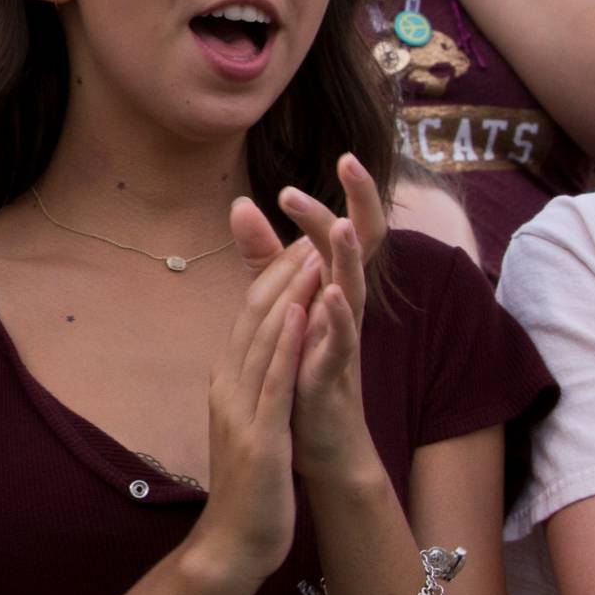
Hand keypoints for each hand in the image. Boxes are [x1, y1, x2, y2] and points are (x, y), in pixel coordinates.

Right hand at [189, 206, 319, 588]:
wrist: (233, 544)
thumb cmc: (249, 490)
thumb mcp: (249, 426)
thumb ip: (253, 388)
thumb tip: (261, 357)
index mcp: (228, 384)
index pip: (249, 318)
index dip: (274, 277)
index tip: (301, 243)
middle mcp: (228, 387)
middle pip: (252, 316)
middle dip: (283, 271)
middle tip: (310, 229)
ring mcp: (240, 411)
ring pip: (261, 339)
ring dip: (287, 293)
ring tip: (311, 253)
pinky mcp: (259, 436)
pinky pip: (273, 381)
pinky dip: (285, 343)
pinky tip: (300, 312)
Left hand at [240, 155, 385, 479]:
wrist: (320, 440)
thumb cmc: (302, 366)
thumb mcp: (280, 302)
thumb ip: (263, 257)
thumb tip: (240, 203)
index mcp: (332, 286)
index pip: (344, 231)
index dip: (349, 194)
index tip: (343, 154)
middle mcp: (344, 306)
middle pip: (355, 248)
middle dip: (353, 205)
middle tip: (348, 163)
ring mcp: (343, 338)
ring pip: (353, 289)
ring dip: (346, 257)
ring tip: (341, 225)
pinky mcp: (335, 373)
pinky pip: (341, 342)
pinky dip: (338, 318)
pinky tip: (332, 295)